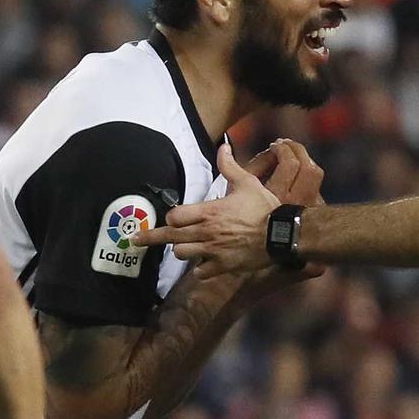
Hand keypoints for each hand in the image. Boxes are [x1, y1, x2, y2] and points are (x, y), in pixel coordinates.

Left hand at [135, 145, 278, 275]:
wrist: (281, 234)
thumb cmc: (264, 207)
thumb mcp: (247, 182)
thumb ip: (229, 166)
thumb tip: (223, 146)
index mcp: (209, 211)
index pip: (175, 216)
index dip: (171, 216)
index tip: (172, 217)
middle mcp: (206, 232)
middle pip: (170, 237)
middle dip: (151, 238)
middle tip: (137, 240)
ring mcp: (213, 251)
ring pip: (182, 254)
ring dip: (181, 250)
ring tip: (184, 247)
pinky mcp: (223, 266)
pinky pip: (201, 272)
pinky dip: (199, 269)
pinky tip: (202, 265)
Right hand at [243, 137, 326, 206]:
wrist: (262, 233)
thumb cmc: (245, 210)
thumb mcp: (239, 187)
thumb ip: (254, 164)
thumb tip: (271, 150)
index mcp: (276, 198)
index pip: (290, 164)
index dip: (283, 149)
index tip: (275, 146)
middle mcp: (295, 204)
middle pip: (308, 166)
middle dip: (297, 149)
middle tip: (286, 145)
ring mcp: (308, 208)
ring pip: (315, 174)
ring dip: (304, 160)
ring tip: (291, 156)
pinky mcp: (315, 210)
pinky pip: (315, 185)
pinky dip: (305, 176)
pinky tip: (294, 176)